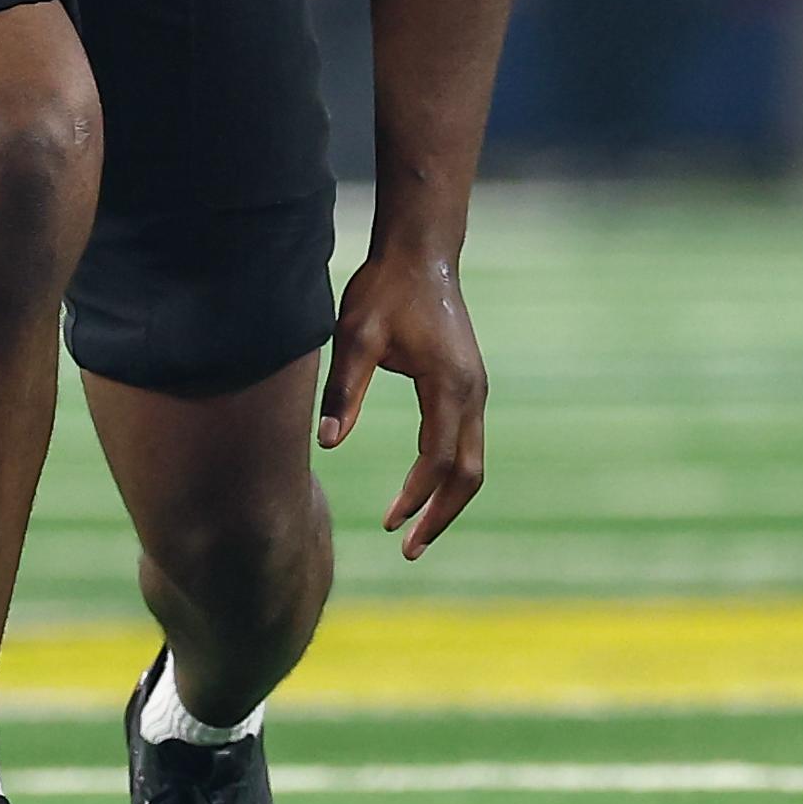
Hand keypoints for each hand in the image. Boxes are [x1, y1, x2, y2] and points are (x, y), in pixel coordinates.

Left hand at [315, 256, 487, 559]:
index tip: (388, 522)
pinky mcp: (469, 387)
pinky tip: (422, 491)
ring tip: (415, 533)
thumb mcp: (354, 336)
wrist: (421, 254)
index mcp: (449, 384)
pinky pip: (467, 445)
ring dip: (447, 501)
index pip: (438, 458)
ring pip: (473, 463)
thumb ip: (343, 390)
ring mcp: (476, 391)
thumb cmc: (384, 291)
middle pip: (469, 474)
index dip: (415, 495)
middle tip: (407, 549)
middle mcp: (473, 392)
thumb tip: (326, 443)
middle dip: (440, 515)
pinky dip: (450, 477)